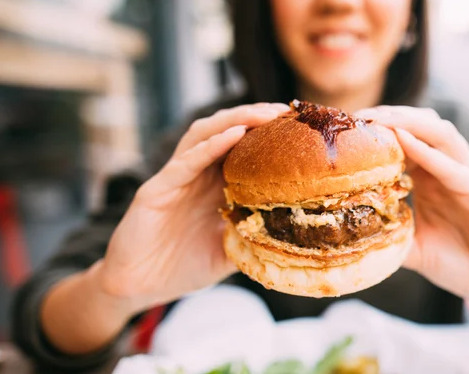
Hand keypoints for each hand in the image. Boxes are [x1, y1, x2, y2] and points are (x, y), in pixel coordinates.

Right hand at [99, 103, 289, 313]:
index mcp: (214, 186)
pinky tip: (233, 135)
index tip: (297, 127)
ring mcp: (175, 178)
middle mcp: (196, 175)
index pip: (243, 149)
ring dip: (235, 120)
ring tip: (263, 114)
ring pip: (204, 135)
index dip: (268, 135)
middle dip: (255, 117)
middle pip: (225, 131)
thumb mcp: (228, 251)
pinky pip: (185, 162)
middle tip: (285, 111)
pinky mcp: (156, 189)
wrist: (138, 288)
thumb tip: (292, 236)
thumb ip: (253, 238)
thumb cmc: (181, 268)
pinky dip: (210, 146)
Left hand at [356, 106, 468, 311]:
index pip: (405, 141)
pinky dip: (429, 153)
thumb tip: (351, 237)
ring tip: (378, 119)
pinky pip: (455, 168)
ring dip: (408, 122)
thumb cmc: (462, 265)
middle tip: (356, 118)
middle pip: (422, 127)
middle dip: (389, 116)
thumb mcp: (415, 249)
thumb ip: (390, 236)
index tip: (346, 130)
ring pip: (441, 134)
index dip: (378, 132)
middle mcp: (450, 171)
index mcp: (433, 179)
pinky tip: (404, 141)